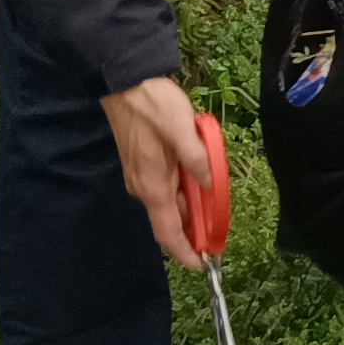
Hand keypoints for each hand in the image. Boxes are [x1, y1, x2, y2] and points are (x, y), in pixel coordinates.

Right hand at [101, 75, 205, 262]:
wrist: (124, 81)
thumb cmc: (153, 104)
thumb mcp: (183, 130)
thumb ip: (199, 160)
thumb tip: (211, 185)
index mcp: (154, 185)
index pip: (168, 231)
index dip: (184, 251)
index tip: (202, 264)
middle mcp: (144, 186)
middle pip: (171, 219)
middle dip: (194, 228)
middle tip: (219, 232)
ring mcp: (141, 175)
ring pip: (170, 201)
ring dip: (191, 207)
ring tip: (215, 205)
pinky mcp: (142, 163)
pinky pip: (167, 186)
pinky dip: (184, 191)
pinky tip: (200, 179)